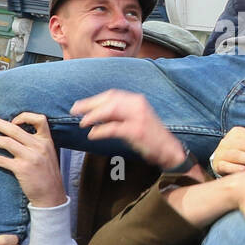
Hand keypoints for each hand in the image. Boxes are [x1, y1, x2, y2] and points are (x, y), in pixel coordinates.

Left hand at [0, 113, 64, 206]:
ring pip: (5, 142)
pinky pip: (1, 159)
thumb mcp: (48, 154)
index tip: (12, 121)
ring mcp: (30, 157)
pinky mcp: (22, 169)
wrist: (51, 196)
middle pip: (14, 128)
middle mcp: (39, 146)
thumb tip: (16, 134)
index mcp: (46, 141)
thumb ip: (36, 143)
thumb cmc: (47, 176)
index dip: (24, 116)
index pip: (39, 119)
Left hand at [70, 88, 188, 169]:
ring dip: (93, 116)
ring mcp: (138, 117)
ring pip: (110, 110)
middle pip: (109, 99)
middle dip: (89, 105)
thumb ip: (119, 114)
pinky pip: (113, 128)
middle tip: (74, 111)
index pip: (112, 94)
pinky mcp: (137, 131)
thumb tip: (96, 113)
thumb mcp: (135, 119)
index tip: (80, 105)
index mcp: (137, 100)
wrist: (170, 150)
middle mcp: (138, 104)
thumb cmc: (150, 136)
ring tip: (82, 123)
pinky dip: (101, 131)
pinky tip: (93, 134)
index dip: (94, 99)